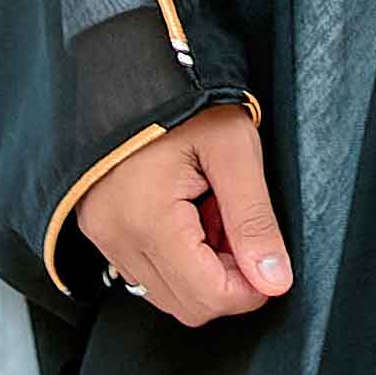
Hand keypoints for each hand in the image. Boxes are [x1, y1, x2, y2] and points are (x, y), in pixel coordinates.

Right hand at [76, 103, 289, 324]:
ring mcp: (103, 235)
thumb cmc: (182, 98)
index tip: (269, 261)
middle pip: (186, 306)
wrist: (132, 68)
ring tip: (214, 214)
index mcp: (147, 219)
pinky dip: (177, 258)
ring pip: (165, 293)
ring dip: (202, 269)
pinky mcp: (101, 230)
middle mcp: (116, 236)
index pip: (207, 297)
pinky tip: (191, 216)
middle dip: (227, 280)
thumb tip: (274, 279)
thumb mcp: (234, 149)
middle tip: (241, 228)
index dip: (250, 290)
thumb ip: (254, 220)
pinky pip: (145, 271)